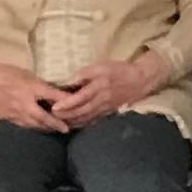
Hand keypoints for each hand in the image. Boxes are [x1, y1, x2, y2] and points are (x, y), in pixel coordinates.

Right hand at [0, 54, 72, 131]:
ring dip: (48, 128)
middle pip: (45, 117)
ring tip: (59, 130)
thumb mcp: (27, 74)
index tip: (78, 105)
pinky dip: (36, 128)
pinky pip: (26, 126)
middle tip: (68, 128)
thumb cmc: (7, 73)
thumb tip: (59, 92)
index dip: (67, 102)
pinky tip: (42, 129)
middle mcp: (25, 102)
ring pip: (36, 124)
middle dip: (57, 124)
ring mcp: (16, 112)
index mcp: (31, 87)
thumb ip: (42, 85)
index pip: (54, 96)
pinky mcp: (9, 118)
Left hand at [47, 53, 165, 125]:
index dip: (67, 104)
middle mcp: (101, 100)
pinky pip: (93, 120)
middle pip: (81, 111)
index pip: (80, 97)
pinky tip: (73, 125)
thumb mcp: (100, 66)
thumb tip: (68, 82)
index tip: (54, 108)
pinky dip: (82, 123)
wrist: (139, 80)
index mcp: (99, 87)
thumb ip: (84, 74)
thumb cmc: (118, 70)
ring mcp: (105, 108)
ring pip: (86, 117)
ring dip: (72, 121)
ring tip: (58, 123)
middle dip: (66, 116)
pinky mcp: (108, 112)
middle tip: (51, 118)